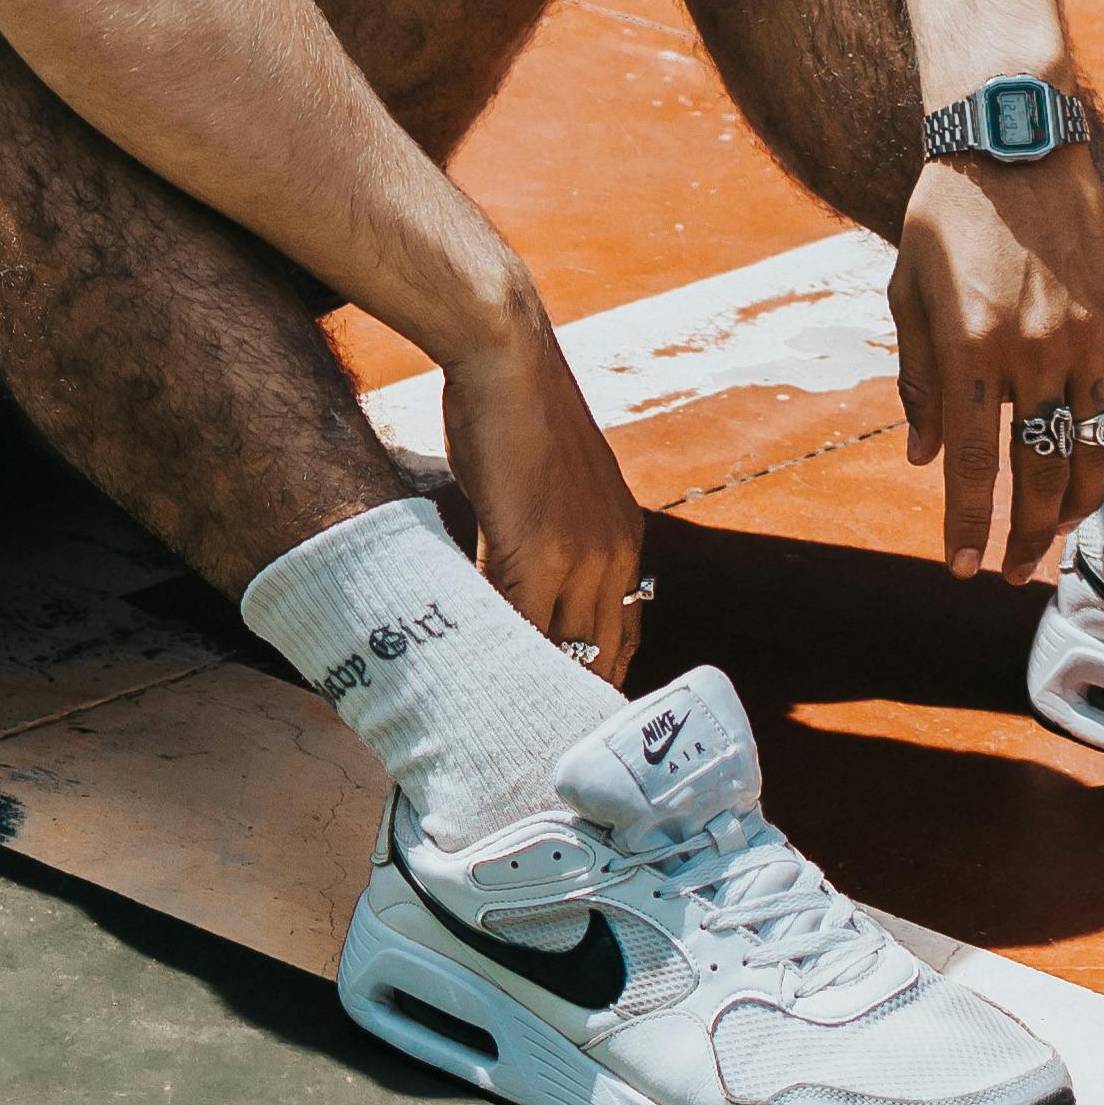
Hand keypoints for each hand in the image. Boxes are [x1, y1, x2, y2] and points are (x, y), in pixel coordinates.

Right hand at [437, 312, 651, 691]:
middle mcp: (615, 555)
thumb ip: (552, 540)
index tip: (574, 713)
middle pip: (599, 652)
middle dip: (572, 698)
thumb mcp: (556, 487)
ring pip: (561, 645)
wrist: (508, 363)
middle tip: (543, 741)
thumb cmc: (518, 417)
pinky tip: (476, 673)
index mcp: (626, 541)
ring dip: (534, 684)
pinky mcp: (535, 550)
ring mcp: (579, 555)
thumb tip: (524, 580)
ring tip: (506, 724)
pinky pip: (520, 620)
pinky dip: (500, 651)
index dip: (598, 677)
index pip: (620, 632)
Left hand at [894, 141, 1103, 577]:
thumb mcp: (908, 292)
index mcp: (970, 348)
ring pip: (1092, 445)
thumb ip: (919, 379)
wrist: (1013, 140)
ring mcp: (1086, 333)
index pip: (972, 465)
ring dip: (1077, 505)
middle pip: (1038, 472)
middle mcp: (1033, 350)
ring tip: (1061, 537)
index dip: (968, 525)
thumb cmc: (945, 215)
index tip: (963, 568)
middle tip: (1015, 572)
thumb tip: (926, 457)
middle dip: (1026, 535)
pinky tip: (1099, 470)